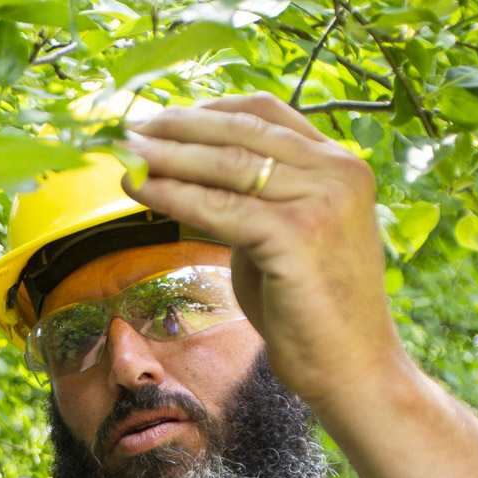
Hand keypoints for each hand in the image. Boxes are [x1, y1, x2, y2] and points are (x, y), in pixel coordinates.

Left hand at [121, 93, 406, 411]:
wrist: (352, 367)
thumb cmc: (312, 309)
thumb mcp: (284, 235)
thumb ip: (252, 199)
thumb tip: (186, 172)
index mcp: (340, 164)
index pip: (264, 113)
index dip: (206, 109)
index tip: (160, 117)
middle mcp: (338, 172)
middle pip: (242, 130)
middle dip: (178, 126)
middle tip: (129, 129)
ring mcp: (322, 200)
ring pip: (227, 163)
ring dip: (167, 155)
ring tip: (125, 154)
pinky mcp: (298, 235)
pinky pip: (220, 207)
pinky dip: (174, 195)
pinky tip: (140, 190)